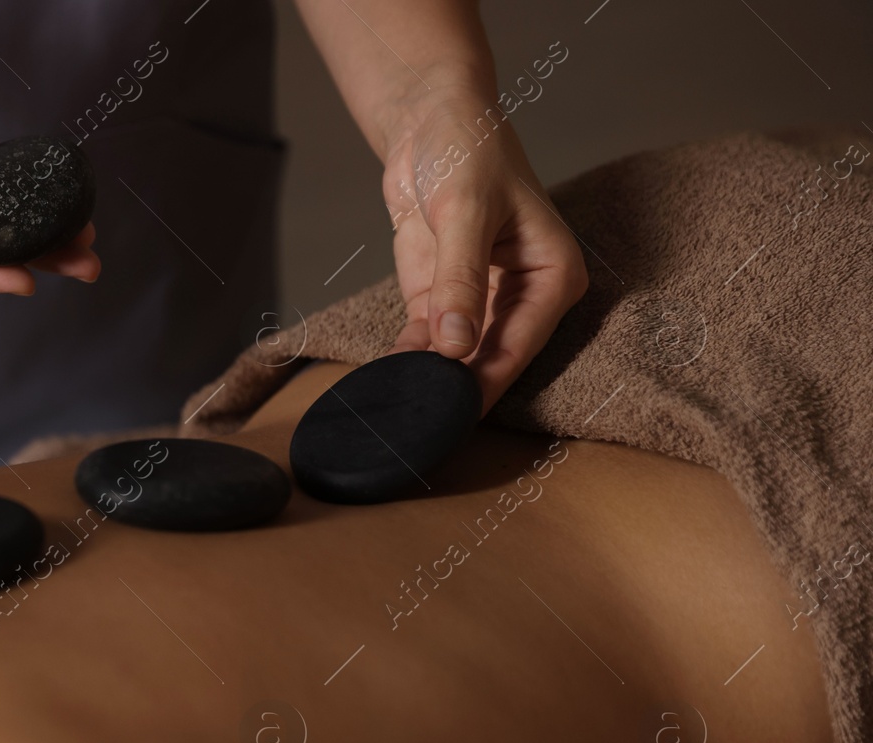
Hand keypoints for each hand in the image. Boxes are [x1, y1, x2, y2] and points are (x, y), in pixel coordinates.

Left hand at [379, 88, 586, 411]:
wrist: (430, 120)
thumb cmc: (467, 151)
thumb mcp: (465, 213)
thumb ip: (461, 281)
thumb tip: (456, 346)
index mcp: (553, 277)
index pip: (518, 346)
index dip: (482, 382)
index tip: (450, 417)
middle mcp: (523, 298)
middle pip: (488, 361)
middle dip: (453, 390)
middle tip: (416, 427)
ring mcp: (481, 303)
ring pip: (455, 359)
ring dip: (425, 381)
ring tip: (395, 413)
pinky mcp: (441, 301)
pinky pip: (425, 343)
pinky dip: (405, 361)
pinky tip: (383, 383)